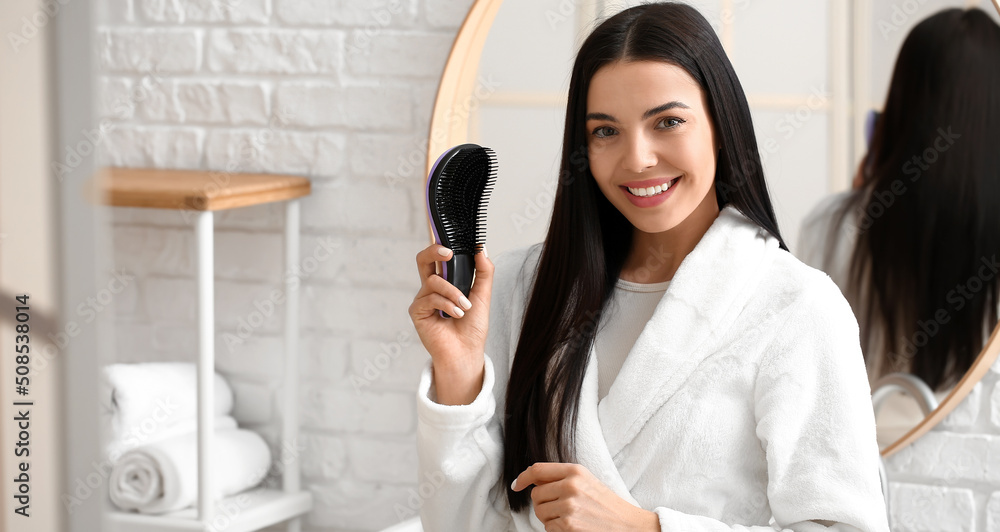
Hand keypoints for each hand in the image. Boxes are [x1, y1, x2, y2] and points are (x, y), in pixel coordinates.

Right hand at [408, 244, 493, 404]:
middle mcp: (431, 289)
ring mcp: (423, 300)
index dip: (440, 244)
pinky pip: (430, 298)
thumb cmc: (472, 327)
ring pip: (433, 281)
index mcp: (445, 282)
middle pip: (423, 260)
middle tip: (449, 253)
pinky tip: (456, 315)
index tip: (453, 238)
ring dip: (453, 292)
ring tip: (465, 307)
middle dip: (434, 251)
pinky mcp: (417, 312)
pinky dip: (447, 304)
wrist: (467, 352)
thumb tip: (482, 248)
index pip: (439, 258)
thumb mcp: (482, 295)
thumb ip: (483, 272)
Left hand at [512, 463, 658, 531]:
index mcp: (575, 471)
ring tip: (570, 518)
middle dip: (543, 504)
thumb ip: (561, 478)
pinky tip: (573, 527)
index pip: (537, 470)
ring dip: (549, 519)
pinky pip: (548, 528)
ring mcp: (569, 506)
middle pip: (536, 494)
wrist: (628, 526)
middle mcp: (571, 485)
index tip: (517, 485)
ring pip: (540, 512)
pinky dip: (557, 530)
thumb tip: (533, 480)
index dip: (523, 477)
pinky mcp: (569, 525)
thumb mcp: (587, 482)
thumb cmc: (607, 505)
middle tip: (560, 509)